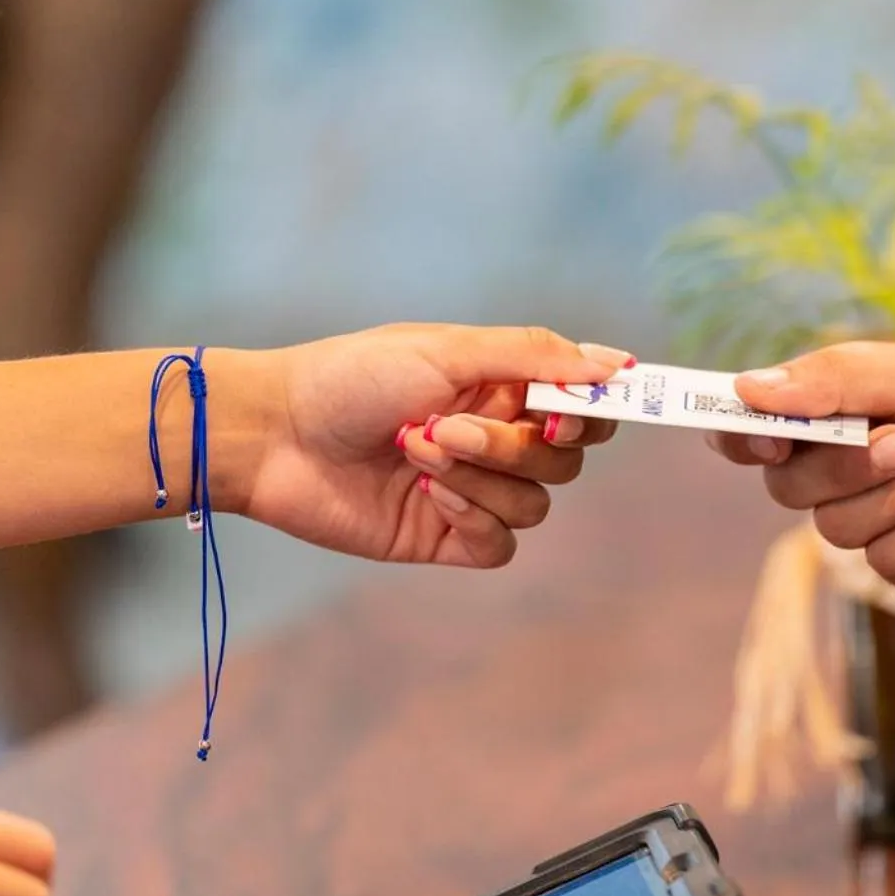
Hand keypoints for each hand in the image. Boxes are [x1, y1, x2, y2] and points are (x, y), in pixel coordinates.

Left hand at [243, 324, 630, 567]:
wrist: (275, 435)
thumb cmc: (352, 377)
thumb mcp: (448, 350)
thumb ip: (536, 357)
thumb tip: (619, 364)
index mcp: (502, 387)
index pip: (584, 410)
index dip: (590, 416)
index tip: (567, 414)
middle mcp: (494, 438)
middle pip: (564, 460)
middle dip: (513, 447)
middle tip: (448, 426)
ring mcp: (471, 490)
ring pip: (536, 504)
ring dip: (481, 478)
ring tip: (415, 450)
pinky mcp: (445, 535)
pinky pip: (501, 544)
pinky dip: (475, 520)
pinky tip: (427, 496)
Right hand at [709, 342, 894, 603]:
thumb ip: (839, 382)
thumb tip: (746, 389)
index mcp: (855, 414)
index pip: (769, 433)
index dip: (745, 435)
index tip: (756, 433)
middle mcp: (864, 473)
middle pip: (790, 487)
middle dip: (842, 463)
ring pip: (838, 531)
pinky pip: (891, 564)